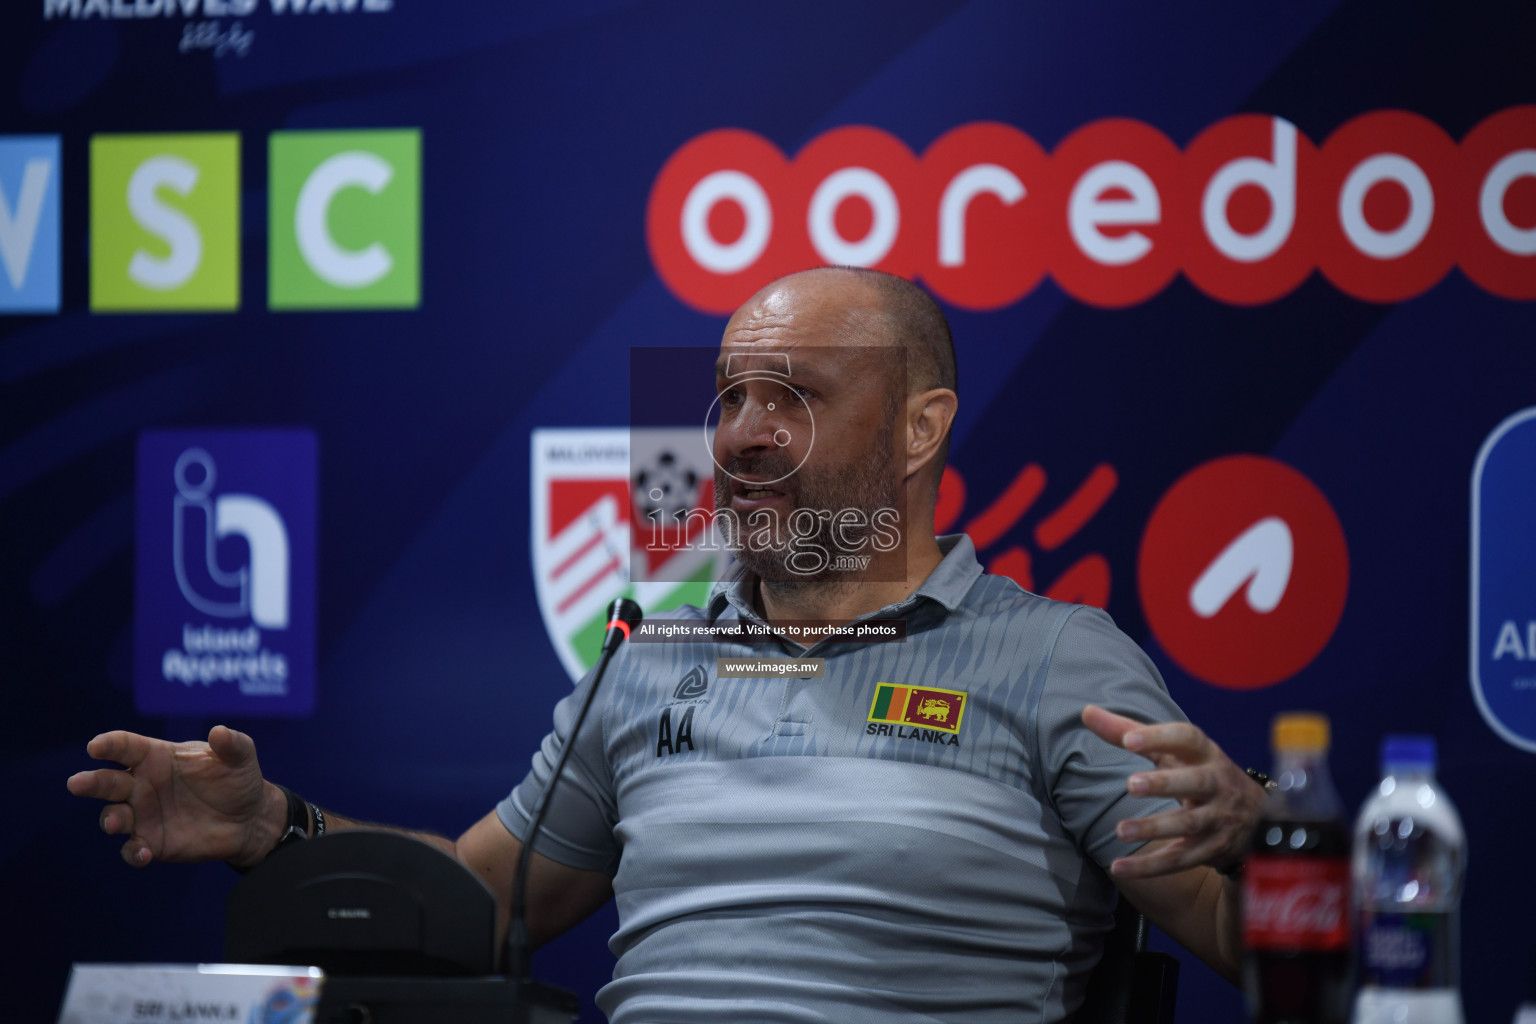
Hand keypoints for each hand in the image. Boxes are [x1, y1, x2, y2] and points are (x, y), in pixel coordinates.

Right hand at [66, 725, 283, 868]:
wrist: (250, 817)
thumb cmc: (238, 779)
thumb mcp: (241, 756)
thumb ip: (231, 744)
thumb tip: (219, 732)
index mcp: (157, 757)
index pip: (126, 747)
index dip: (109, 745)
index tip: (96, 746)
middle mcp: (142, 785)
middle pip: (108, 782)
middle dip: (91, 782)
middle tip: (77, 783)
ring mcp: (144, 815)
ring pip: (114, 816)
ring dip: (110, 819)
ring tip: (115, 821)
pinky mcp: (152, 842)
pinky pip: (133, 849)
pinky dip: (134, 852)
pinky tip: (144, 853)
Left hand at [1081, 705, 1264, 879]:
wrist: (1257, 817)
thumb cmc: (1199, 772)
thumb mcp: (1173, 751)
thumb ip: (1129, 731)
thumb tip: (1086, 712)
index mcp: (1205, 753)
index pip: (1187, 738)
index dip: (1160, 737)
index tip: (1129, 740)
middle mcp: (1217, 784)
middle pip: (1195, 782)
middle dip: (1164, 784)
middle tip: (1130, 785)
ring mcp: (1218, 818)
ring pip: (1188, 824)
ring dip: (1154, 828)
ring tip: (1120, 831)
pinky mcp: (1212, 849)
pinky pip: (1181, 860)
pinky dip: (1150, 866)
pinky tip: (1119, 867)